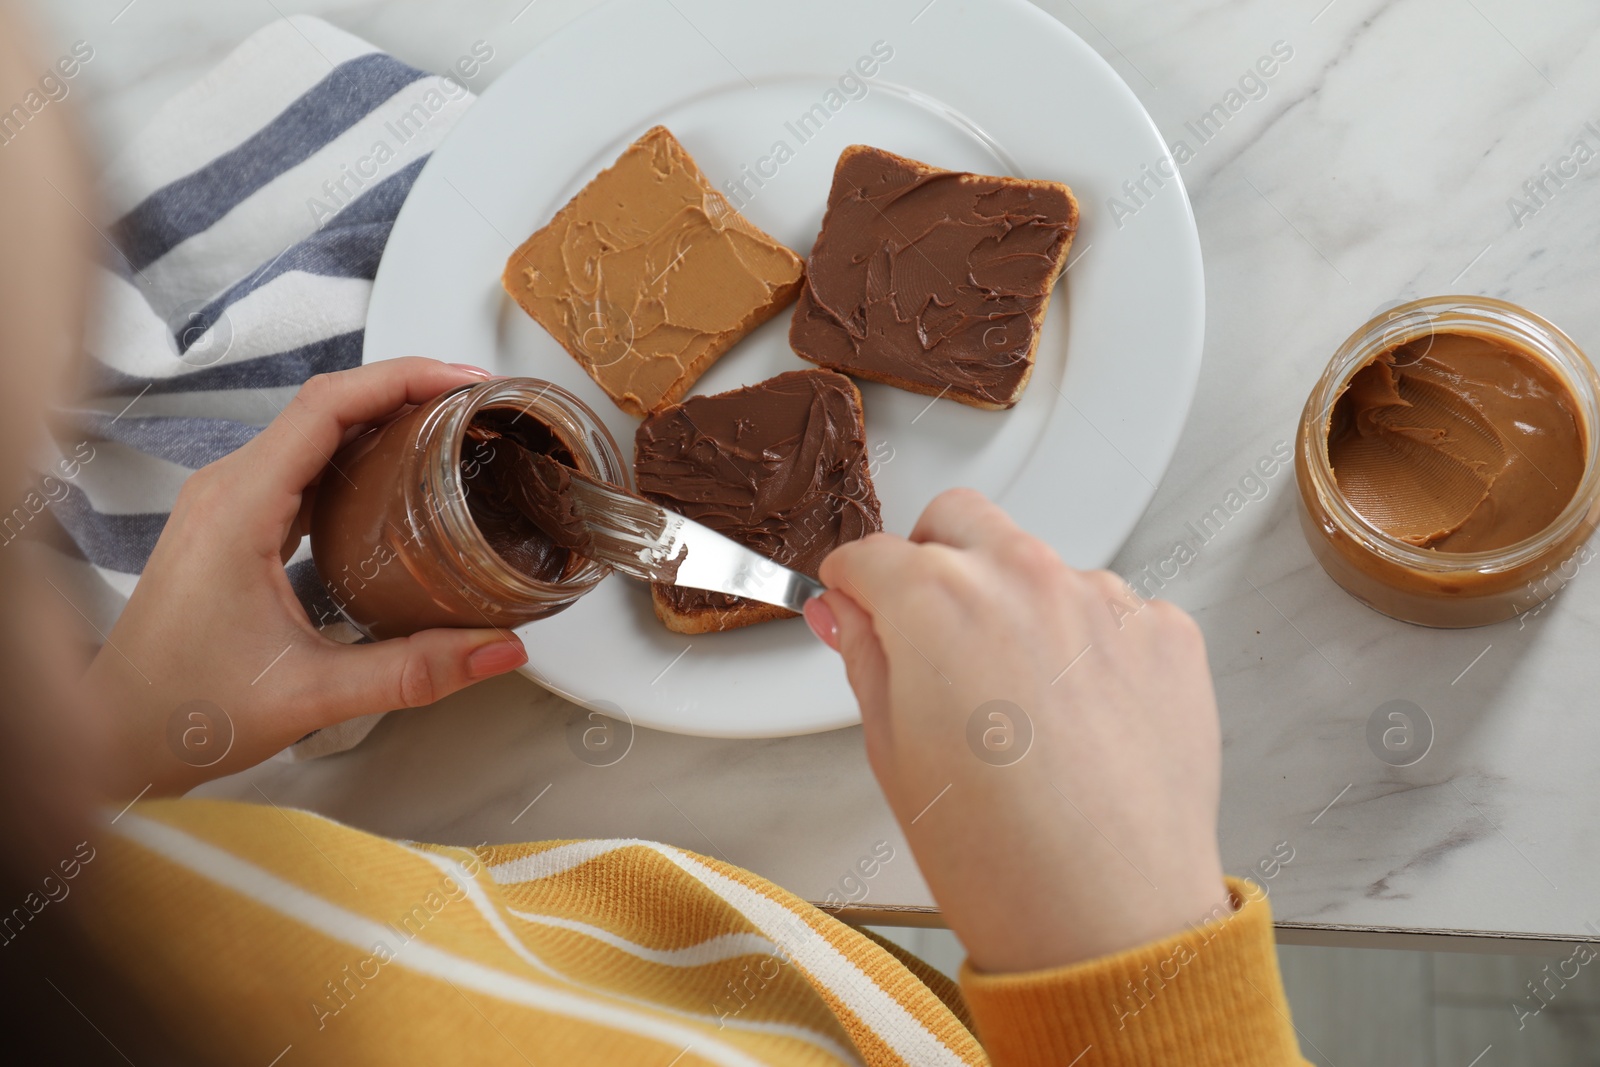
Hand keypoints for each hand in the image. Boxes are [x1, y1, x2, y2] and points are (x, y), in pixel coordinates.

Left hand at [84, 358, 528, 798]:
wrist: (115, 736)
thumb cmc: (185, 710)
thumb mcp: (312, 694)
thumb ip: (414, 672)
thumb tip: (500, 650)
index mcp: (238, 509)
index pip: (327, 407)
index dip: (401, 379)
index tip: (462, 380)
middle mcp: (226, 490)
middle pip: (325, 405)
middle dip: (404, 389)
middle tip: (473, 404)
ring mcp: (225, 503)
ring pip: (312, 431)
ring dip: (380, 418)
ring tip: (448, 429)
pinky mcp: (232, 523)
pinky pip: (301, 464)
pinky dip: (354, 453)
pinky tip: (396, 476)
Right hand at [808, 489, 1229, 973]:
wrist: (1110, 923)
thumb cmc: (997, 858)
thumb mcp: (892, 754)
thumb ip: (866, 659)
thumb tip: (846, 613)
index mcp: (937, 600)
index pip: (871, 553)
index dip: (852, 586)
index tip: (857, 607)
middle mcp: (1024, 578)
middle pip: (959, 521)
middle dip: (931, 559)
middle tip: (928, 633)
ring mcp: (1104, 601)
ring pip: (1040, 566)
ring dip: (1017, 606)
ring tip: (1018, 707)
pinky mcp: (1166, 634)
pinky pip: (1111, 613)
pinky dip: (1088, 646)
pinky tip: (1080, 720)